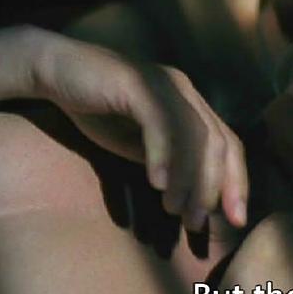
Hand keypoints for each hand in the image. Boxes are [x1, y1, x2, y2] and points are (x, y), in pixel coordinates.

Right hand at [27, 29, 246, 229]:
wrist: (54, 71)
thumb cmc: (97, 111)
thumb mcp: (139, 147)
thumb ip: (168, 166)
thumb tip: (193, 205)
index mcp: (193, 106)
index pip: (230, 146)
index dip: (237, 183)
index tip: (235, 220)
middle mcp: (186, 92)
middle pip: (220, 143)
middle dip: (214, 188)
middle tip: (196, 222)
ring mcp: (165, 84)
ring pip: (195, 135)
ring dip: (188, 178)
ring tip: (174, 209)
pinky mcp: (138, 83)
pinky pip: (160, 122)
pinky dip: (162, 154)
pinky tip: (155, 183)